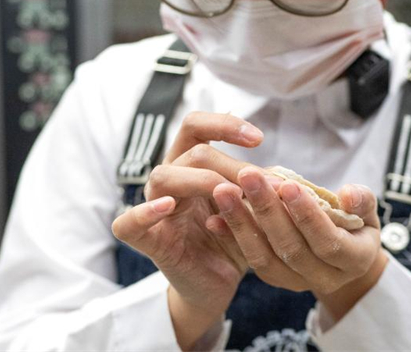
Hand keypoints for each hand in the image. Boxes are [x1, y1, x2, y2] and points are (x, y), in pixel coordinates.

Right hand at [111, 112, 275, 348]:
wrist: (218, 285)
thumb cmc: (233, 239)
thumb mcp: (250, 208)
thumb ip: (257, 188)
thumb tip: (282, 176)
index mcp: (191, 165)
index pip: (196, 127)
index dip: (225, 125)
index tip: (258, 138)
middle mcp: (170, 180)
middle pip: (193, 153)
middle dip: (233, 166)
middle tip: (266, 188)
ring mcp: (156, 209)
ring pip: (164, 176)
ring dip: (202, 181)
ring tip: (231, 195)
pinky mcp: (150, 241)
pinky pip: (127, 224)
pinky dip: (143, 213)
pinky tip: (167, 207)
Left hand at [210, 166, 387, 320]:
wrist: (343, 252)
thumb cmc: (356, 221)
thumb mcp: (367, 210)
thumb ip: (362, 201)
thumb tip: (348, 193)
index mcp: (354, 260)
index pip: (328, 242)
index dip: (308, 215)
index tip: (288, 185)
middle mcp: (325, 278)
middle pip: (292, 249)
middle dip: (267, 211)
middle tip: (247, 176)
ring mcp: (297, 282)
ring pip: (265, 258)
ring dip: (241, 223)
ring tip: (223, 191)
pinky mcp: (274, 278)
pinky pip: (250, 261)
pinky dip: (232, 239)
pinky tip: (214, 217)